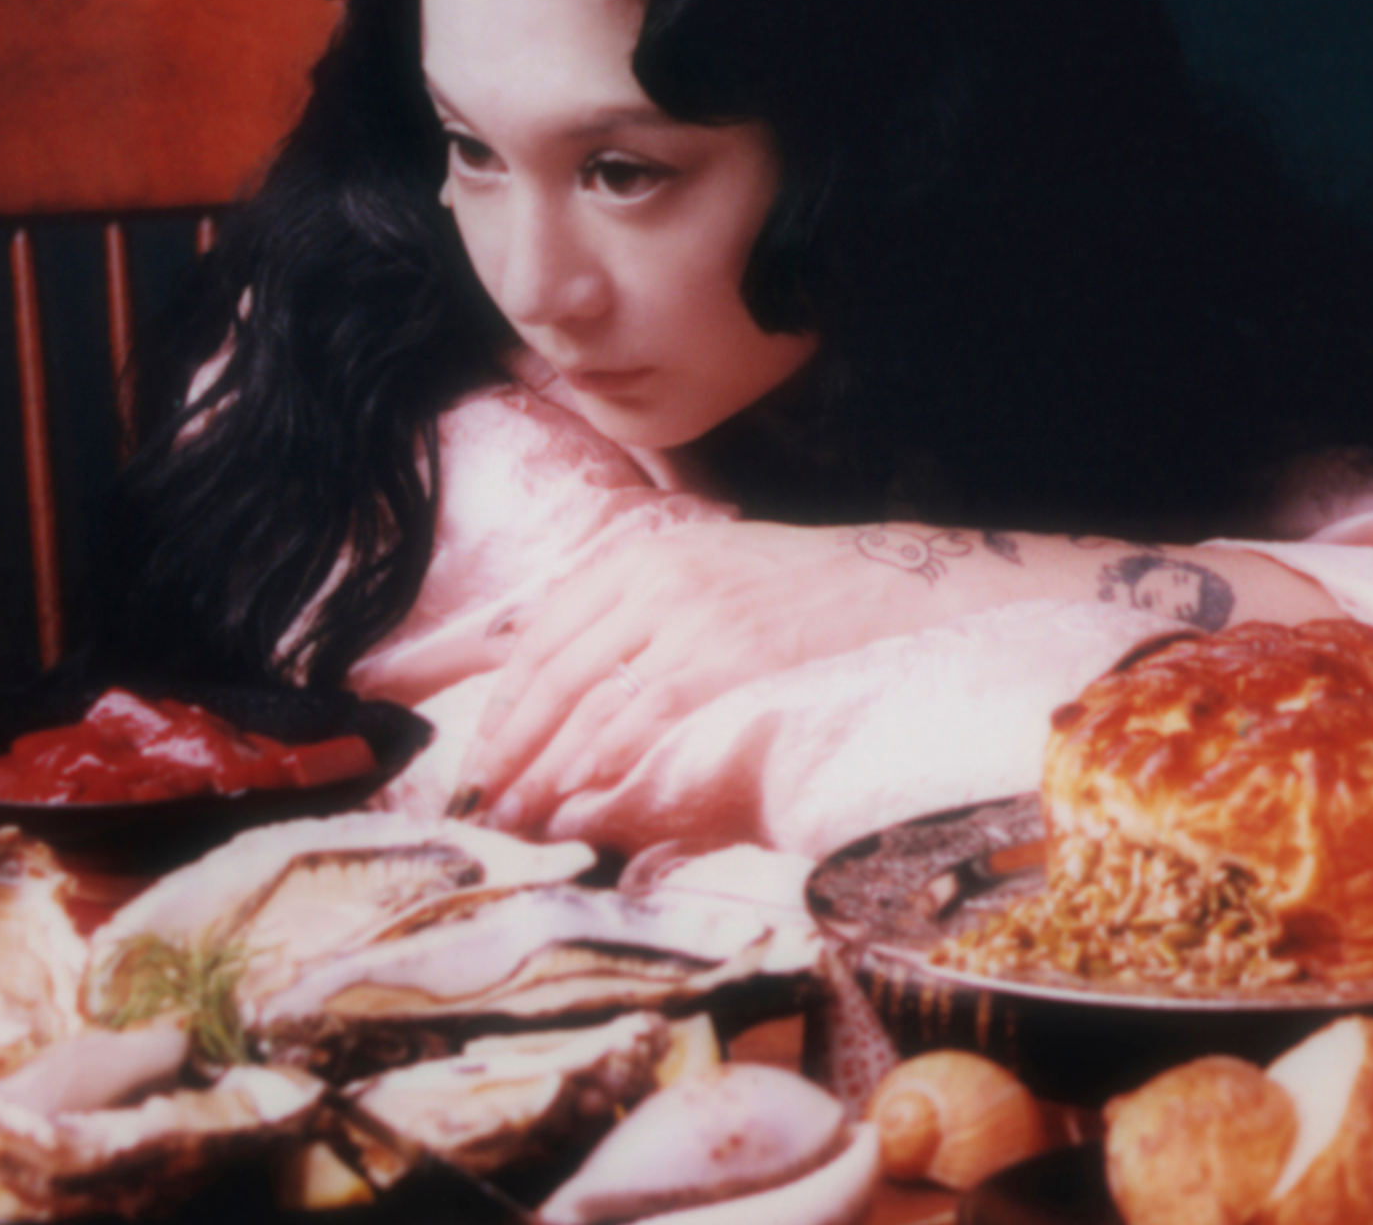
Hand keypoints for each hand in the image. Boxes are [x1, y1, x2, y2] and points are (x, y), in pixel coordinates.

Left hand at [453, 521, 904, 834]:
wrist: (888, 585)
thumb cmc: (796, 588)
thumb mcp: (702, 569)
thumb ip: (636, 609)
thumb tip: (567, 676)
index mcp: (641, 556)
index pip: (543, 632)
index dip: (506, 700)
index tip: (486, 751)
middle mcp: (654, 581)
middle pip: (554, 673)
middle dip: (510, 746)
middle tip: (484, 801)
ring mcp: (689, 619)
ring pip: (589, 704)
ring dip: (545, 769)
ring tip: (520, 816)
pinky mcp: (725, 660)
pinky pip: (644, 719)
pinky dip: (603, 762)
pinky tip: (581, 797)